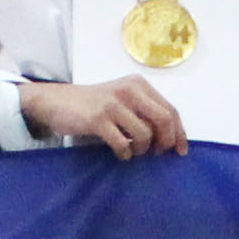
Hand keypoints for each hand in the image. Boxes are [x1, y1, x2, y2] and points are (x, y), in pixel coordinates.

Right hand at [16, 77, 188, 158]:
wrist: (57, 101)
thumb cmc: (95, 105)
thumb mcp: (123, 100)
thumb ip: (145, 112)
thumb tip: (170, 139)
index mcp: (139, 85)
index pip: (170, 110)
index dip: (179, 133)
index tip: (180, 151)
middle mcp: (129, 90)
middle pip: (163, 120)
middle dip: (165, 142)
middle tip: (157, 154)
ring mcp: (113, 104)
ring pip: (145, 134)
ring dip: (143, 150)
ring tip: (134, 151)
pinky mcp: (98, 118)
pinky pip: (123, 143)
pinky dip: (126, 153)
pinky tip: (121, 153)